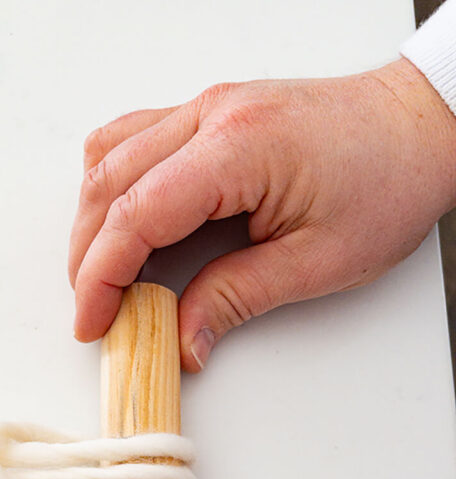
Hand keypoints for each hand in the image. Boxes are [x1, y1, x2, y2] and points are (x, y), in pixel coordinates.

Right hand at [70, 57, 455, 369]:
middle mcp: (212, 115)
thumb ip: (237, 299)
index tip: (92, 322)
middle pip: (108, 183)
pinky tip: (120, 222)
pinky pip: (133, 139)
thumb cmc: (389, 182)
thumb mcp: (318, 262)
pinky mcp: (211, 112)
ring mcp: (207, 106)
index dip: (101, 276)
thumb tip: (180, 340)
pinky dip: (112, 185)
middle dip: (87, 256)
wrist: (422, 127)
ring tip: (102, 276)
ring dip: (92, 219)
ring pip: (109, 155)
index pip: (135, 213)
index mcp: (238, 148)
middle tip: (94, 312)